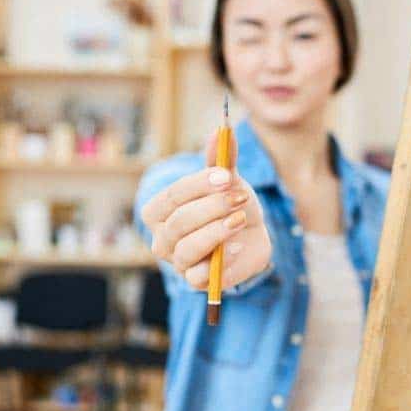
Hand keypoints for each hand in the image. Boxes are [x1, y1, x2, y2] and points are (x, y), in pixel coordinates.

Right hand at [140, 128, 272, 290]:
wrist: (251, 235)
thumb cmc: (230, 203)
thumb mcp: (229, 180)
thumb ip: (223, 159)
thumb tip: (222, 130)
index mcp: (159, 210)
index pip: (173, 195)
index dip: (199, 185)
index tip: (227, 176)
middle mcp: (162, 237)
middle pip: (180, 221)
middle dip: (212, 207)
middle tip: (241, 196)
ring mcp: (177, 261)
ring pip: (188, 248)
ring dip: (216, 231)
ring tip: (239, 219)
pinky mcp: (196, 281)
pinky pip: (199, 275)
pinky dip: (219, 260)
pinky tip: (236, 247)